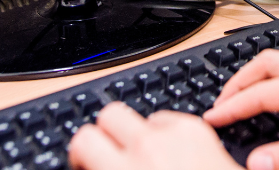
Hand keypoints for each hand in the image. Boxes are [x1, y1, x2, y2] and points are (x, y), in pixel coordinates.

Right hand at [68, 101, 239, 169]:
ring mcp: (173, 134)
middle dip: (108, 133)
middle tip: (115, 154)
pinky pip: (168, 119)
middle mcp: (146, 147)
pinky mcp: (197, 128)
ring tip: (151, 158)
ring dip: (139, 133)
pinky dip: (167, 133)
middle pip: (109, 114)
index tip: (88, 161)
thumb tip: (95, 169)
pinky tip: (176, 156)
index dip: (82, 150)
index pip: (84, 138)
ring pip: (140, 115)